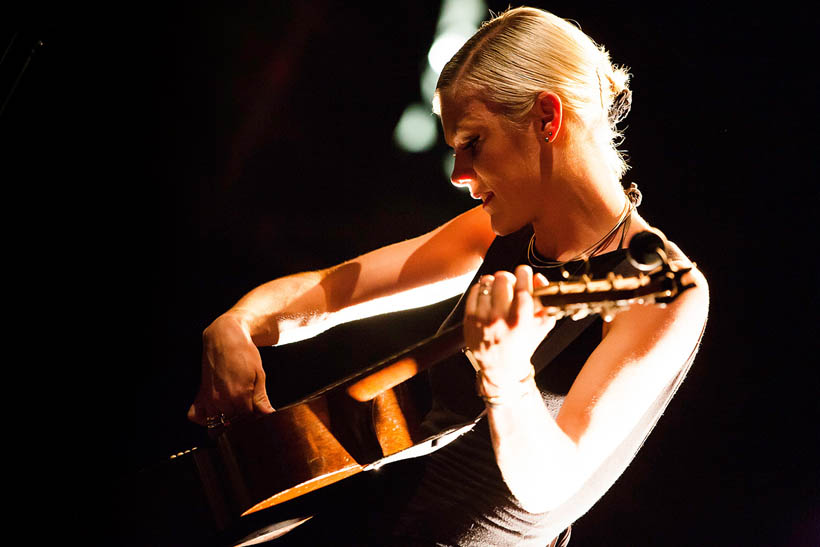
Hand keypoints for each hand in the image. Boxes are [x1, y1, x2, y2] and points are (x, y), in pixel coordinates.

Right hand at [187, 313, 274, 426]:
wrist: (225, 337)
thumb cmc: (244, 353)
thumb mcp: (259, 374)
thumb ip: (261, 398)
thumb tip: (269, 415)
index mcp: (240, 396)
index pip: (249, 420)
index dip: (256, 418)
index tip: (259, 412)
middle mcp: (222, 400)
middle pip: (234, 424)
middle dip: (242, 421)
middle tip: (248, 411)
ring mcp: (209, 398)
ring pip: (215, 425)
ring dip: (225, 423)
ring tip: (234, 414)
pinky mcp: (200, 394)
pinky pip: (196, 416)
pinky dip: (203, 419)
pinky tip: (214, 415)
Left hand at [463, 265, 554, 384]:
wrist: (501, 368)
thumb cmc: (523, 345)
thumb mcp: (540, 326)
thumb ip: (544, 301)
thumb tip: (539, 278)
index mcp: (520, 321)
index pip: (522, 287)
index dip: (524, 273)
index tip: (524, 271)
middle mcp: (500, 320)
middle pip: (502, 280)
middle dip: (507, 277)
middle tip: (509, 281)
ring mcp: (482, 319)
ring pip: (486, 283)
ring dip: (493, 281)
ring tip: (497, 287)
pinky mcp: (469, 320)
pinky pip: (474, 292)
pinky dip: (481, 288)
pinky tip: (486, 294)